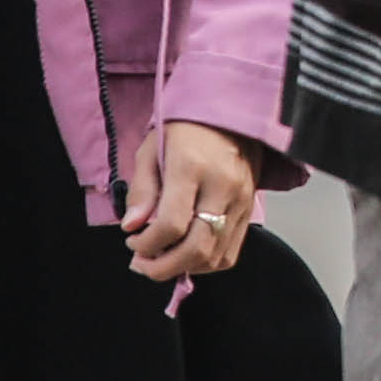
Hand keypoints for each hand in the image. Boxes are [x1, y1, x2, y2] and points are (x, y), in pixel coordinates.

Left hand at [119, 118, 262, 282]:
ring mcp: (241, 201)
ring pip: (214, 256)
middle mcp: (222, 187)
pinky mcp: (249, 210)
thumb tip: (131, 227)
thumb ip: (142, 190)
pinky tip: (186, 254)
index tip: (131, 241)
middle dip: (162, 267)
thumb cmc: (186, 127)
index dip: (147, 244)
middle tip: (141, 264)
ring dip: (184, 268)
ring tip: (161, 259)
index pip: (171, 224)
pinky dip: (205, 263)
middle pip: (196, 248)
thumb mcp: (152, 150)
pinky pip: (230, 252)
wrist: (232, 112)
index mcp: (192, 167)